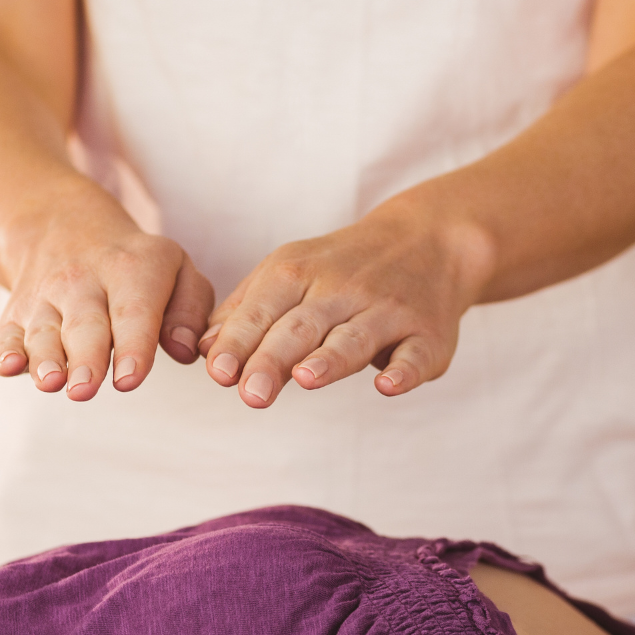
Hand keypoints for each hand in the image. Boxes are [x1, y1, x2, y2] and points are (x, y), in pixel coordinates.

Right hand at [0, 184, 214, 400]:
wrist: (67, 229)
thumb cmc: (139, 268)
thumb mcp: (178, 271)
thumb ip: (190, 312)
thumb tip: (183, 350)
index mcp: (133, 270)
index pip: (134, 311)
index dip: (132, 345)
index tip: (130, 379)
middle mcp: (84, 282)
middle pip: (85, 325)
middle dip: (85, 358)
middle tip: (86, 389)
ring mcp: (46, 298)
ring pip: (44, 331)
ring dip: (45, 359)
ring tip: (51, 382)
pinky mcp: (17, 314)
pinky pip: (6, 333)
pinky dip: (4, 351)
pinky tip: (8, 367)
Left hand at [197, 202, 494, 406]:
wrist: (430, 239)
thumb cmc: (344, 268)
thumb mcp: (290, 272)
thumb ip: (247, 311)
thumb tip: (204, 352)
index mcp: (299, 272)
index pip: (263, 309)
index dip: (240, 341)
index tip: (219, 373)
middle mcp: (343, 288)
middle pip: (303, 326)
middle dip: (275, 358)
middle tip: (250, 394)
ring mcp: (388, 310)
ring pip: (355, 336)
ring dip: (331, 358)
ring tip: (306, 379)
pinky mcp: (428, 334)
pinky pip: (416, 354)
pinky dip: (404, 370)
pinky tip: (387, 385)